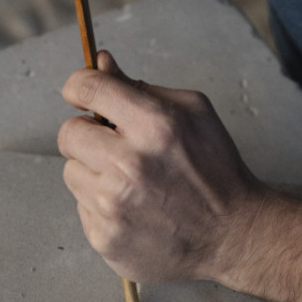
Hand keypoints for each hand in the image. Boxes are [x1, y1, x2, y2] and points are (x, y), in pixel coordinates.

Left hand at [57, 51, 266, 281]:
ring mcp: (114, 206)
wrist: (233, 235)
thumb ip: (141, 87)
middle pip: (69, 133)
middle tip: (113, 144)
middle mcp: (129, 165)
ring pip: (71, 171)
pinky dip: (102, 205)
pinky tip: (134, 207)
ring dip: (94, 171)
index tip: (80, 93)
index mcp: (155, 126)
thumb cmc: (216, 169)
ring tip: (130, 181)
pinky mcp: (106, 238)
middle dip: (87, 133)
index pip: (89, 88)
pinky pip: (82, 207)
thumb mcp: (193, 112)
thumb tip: (101, 63)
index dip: (79, 85)